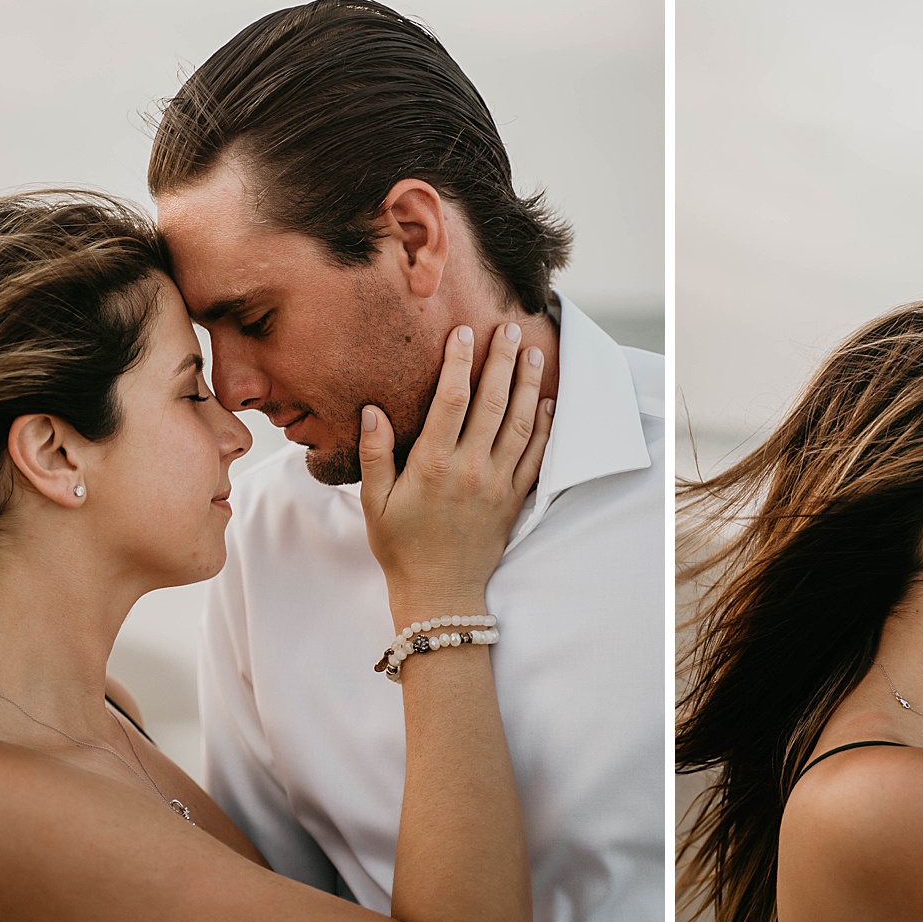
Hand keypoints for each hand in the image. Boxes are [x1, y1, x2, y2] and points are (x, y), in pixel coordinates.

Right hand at [358, 323, 552, 606]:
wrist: (440, 592)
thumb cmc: (401, 547)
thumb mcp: (373, 502)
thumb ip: (375, 454)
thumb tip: (372, 410)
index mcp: (434, 465)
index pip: (452, 401)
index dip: (459, 363)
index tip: (464, 332)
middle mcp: (471, 469)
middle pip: (494, 403)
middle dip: (504, 362)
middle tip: (512, 329)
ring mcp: (498, 483)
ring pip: (522, 424)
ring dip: (530, 385)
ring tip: (535, 353)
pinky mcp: (515, 498)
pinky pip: (537, 456)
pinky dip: (546, 426)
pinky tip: (549, 401)